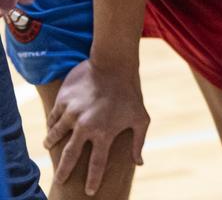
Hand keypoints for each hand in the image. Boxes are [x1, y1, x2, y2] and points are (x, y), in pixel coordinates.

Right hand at [44, 59, 148, 195]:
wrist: (113, 65)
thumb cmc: (130, 94)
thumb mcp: (141, 118)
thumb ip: (139, 142)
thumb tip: (139, 163)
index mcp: (104, 133)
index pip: (97, 164)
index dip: (93, 179)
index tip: (89, 191)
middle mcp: (85, 127)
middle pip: (70, 156)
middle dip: (63, 171)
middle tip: (59, 181)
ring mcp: (71, 114)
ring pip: (55, 136)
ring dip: (51, 143)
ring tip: (48, 147)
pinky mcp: (62, 102)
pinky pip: (52, 118)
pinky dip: (51, 125)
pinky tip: (51, 127)